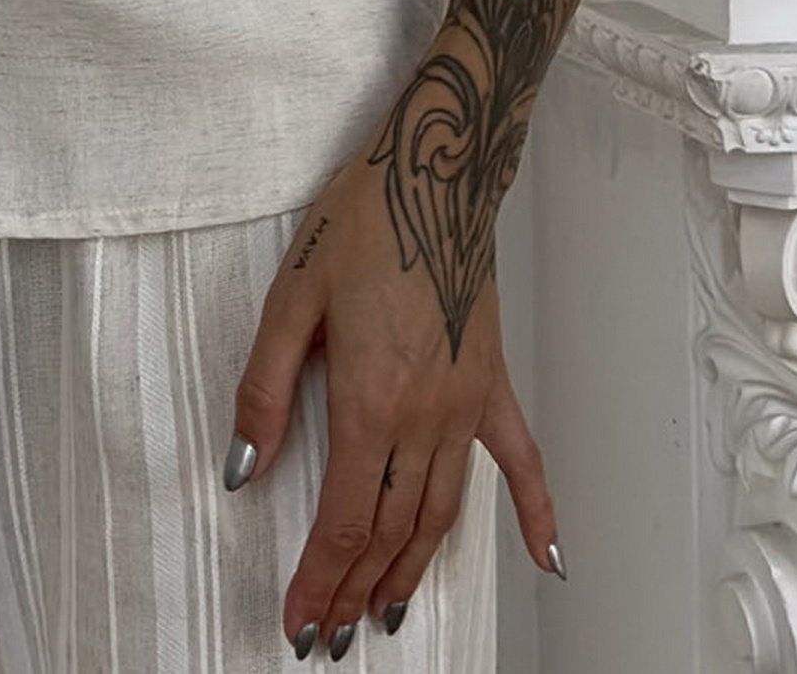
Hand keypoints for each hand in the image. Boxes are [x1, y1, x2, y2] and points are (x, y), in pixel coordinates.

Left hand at [228, 147, 560, 654]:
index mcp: (370, 400)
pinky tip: (551, 562)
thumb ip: (263, 390)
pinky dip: (538, 515)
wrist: (434, 168)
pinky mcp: (493, 382)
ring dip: (414, 570)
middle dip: (356, 590)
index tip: (299, 622)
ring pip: (442, 513)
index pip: (342, 519)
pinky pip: (522, 462)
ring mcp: (467, 404)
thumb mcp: (289, 297)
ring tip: (388, 615)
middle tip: (329, 636)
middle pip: (390, 530)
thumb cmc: (361, 220)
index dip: (320, 579)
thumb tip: (245, 471)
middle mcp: (425, 416)